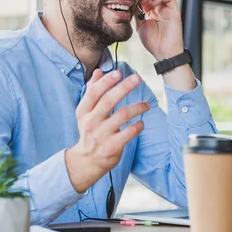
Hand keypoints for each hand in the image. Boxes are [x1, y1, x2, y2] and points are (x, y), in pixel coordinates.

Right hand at [65, 69, 150, 192]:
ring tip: (147, 104)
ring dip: (137, 107)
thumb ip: (92, 91)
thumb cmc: (89, 131)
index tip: (118, 73)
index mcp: (84, 111)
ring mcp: (101, 135)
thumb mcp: (86, 112)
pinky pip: (129, 132)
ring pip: (122, 115)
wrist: (87, 160)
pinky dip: (138, 126)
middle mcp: (91, 122)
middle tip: (137, 78)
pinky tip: (141, 123)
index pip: (94, 93)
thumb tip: (98, 72)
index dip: (106, 82)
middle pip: (108, 101)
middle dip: (123, 88)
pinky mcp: (112, 146)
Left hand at [136, 0, 184, 59]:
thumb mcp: (140, 25)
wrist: (163, 52)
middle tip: (138, 1)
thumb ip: (137, 13)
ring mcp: (167, 9)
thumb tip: (132, 2)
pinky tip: (153, 4)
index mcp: (151, 12)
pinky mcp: (174, 10)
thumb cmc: (153, 42)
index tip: (132, 1)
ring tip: (145, 4)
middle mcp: (160, 8)